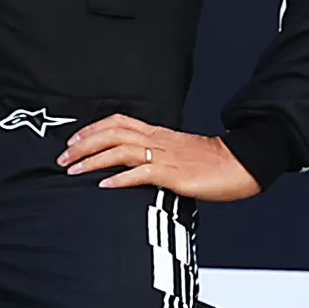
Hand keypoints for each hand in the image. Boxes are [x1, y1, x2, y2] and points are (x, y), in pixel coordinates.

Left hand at [59, 116, 259, 202]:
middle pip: (113, 132)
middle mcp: (159, 140)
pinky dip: (119, 178)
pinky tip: (104, 185)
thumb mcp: (184, 155)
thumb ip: (162, 157)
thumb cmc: (218, 163)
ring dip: (93, 160)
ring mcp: (166, 156)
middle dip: (83, 144)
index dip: (92, 129)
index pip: (119, 122)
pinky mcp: (174, 174)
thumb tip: (140, 168)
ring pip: (120, 150)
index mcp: (161, 134)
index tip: (73, 141)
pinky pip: (141, 173)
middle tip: (63, 157)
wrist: (245, 163)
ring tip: (73, 171)